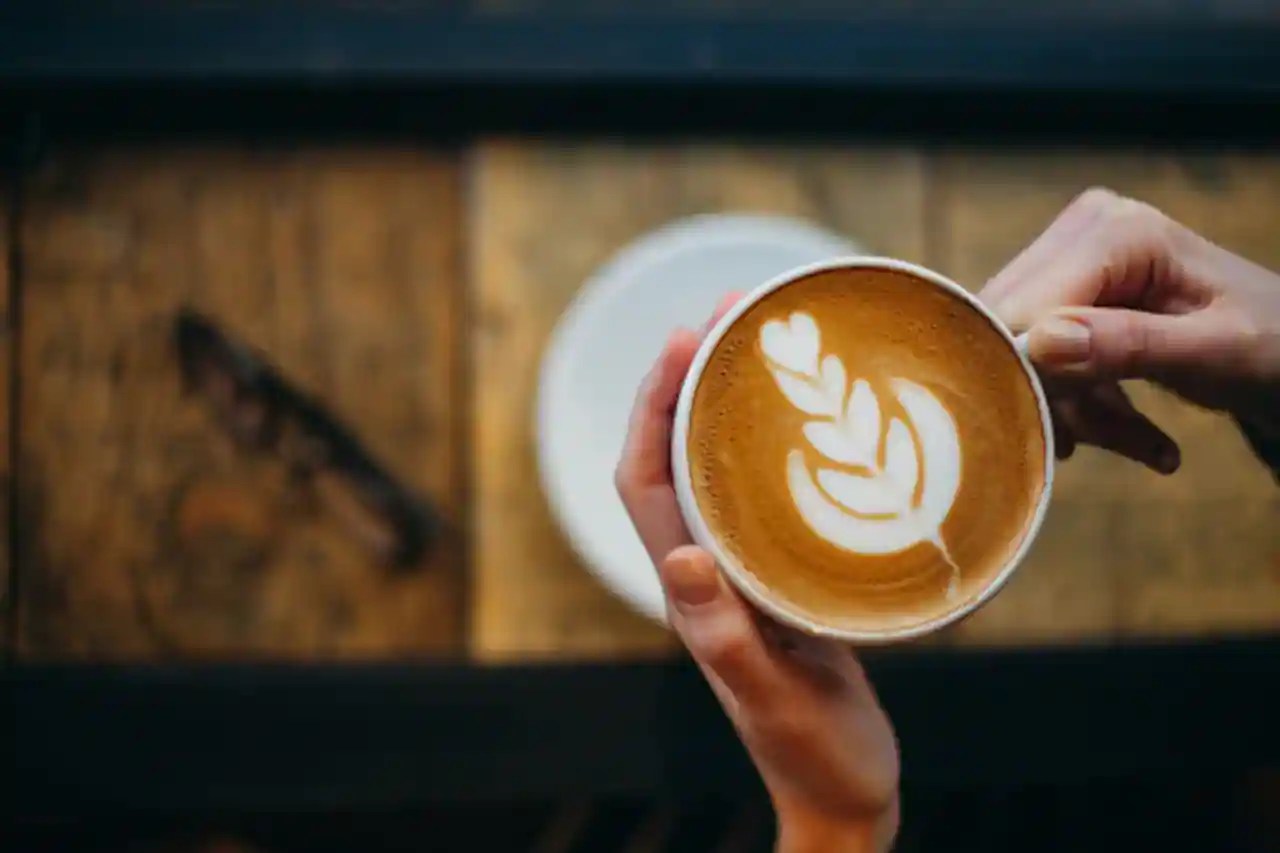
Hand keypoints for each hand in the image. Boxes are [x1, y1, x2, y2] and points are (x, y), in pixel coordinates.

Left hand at [615, 296, 899, 852]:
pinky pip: (760, 493)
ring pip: (715, 469)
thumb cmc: (813, 754)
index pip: (644, 480)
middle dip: (688, 379)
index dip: (651, 405)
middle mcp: (706, 572)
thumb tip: (679, 556)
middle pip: (674, 457)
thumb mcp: (772, 694)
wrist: (844, 794)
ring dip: (726, 403)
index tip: (685, 338)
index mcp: (692, 591)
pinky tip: (810, 424)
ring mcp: (740, 574)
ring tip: (763, 345)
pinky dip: (769, 444)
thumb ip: (725, 634)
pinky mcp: (780, 579)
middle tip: (731, 314)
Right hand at [979, 187, 1279, 469]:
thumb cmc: (1273, 347)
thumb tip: (1041, 344)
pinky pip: (1037, 356)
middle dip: (1054, 395)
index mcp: (1118, 232)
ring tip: (1140, 442)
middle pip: (1015, 327)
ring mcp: (1072, 258)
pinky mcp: (1067, 290)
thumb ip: (1132, 345)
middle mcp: (1084, 230)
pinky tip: (1126, 428)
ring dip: (1072, 409)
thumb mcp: (1216, 353)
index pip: (1029, 306)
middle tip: (1100, 442)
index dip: (1029, 373)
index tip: (1065, 435)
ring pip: (1021, 349)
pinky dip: (1078, 403)